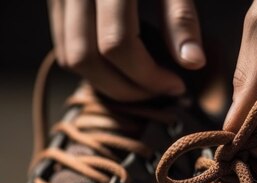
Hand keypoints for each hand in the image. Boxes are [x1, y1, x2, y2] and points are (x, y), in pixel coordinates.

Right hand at [48, 0, 205, 100]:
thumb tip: (193, 64)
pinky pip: (63, 44)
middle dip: (125, 88)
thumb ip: (180, 16)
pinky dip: (90, 65)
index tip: (176, 85)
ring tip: (139, 85)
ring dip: (105, 83)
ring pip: (69, 57)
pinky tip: (119, 67)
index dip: (148, 76)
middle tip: (157, 92)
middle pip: (87, 58)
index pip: (118, 44)